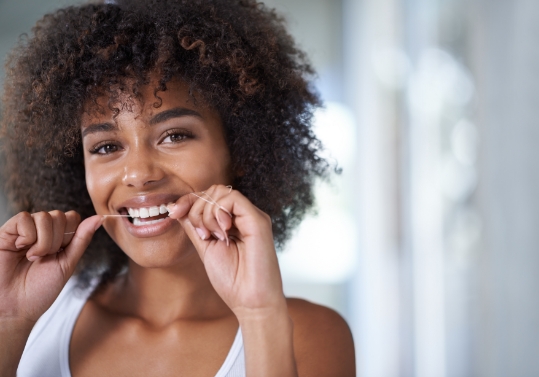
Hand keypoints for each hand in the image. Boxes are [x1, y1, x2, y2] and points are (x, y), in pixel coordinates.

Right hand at [0, 211, 101, 323]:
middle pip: (60, 216)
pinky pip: (24, 218)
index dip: (70, 234)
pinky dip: (27, 236)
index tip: (60, 253)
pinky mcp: (7, 232)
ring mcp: (24, 230)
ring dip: (43, 241)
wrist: (16, 307)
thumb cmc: (41, 289)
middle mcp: (41, 231)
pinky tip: (20, 249)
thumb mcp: (68, 263)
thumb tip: (100, 218)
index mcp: (57, 238)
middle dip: (57, 241)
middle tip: (44, 258)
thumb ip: (82, 239)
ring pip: (44, 216)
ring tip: (33, 257)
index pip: (72, 217)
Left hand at [168, 185, 286, 318]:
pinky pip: (233, 199)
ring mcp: (252, 217)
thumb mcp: (205, 248)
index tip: (172, 213)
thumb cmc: (232, 281)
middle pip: (213, 190)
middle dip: (196, 208)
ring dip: (206, 213)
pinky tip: (222, 232)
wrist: (250, 302)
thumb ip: (194, 227)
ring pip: (221, 192)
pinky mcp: (258, 221)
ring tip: (212, 236)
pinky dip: (218, 212)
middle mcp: (244, 216)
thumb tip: (177, 208)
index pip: (209, 196)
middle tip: (201, 234)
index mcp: (233, 221)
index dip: (188, 200)